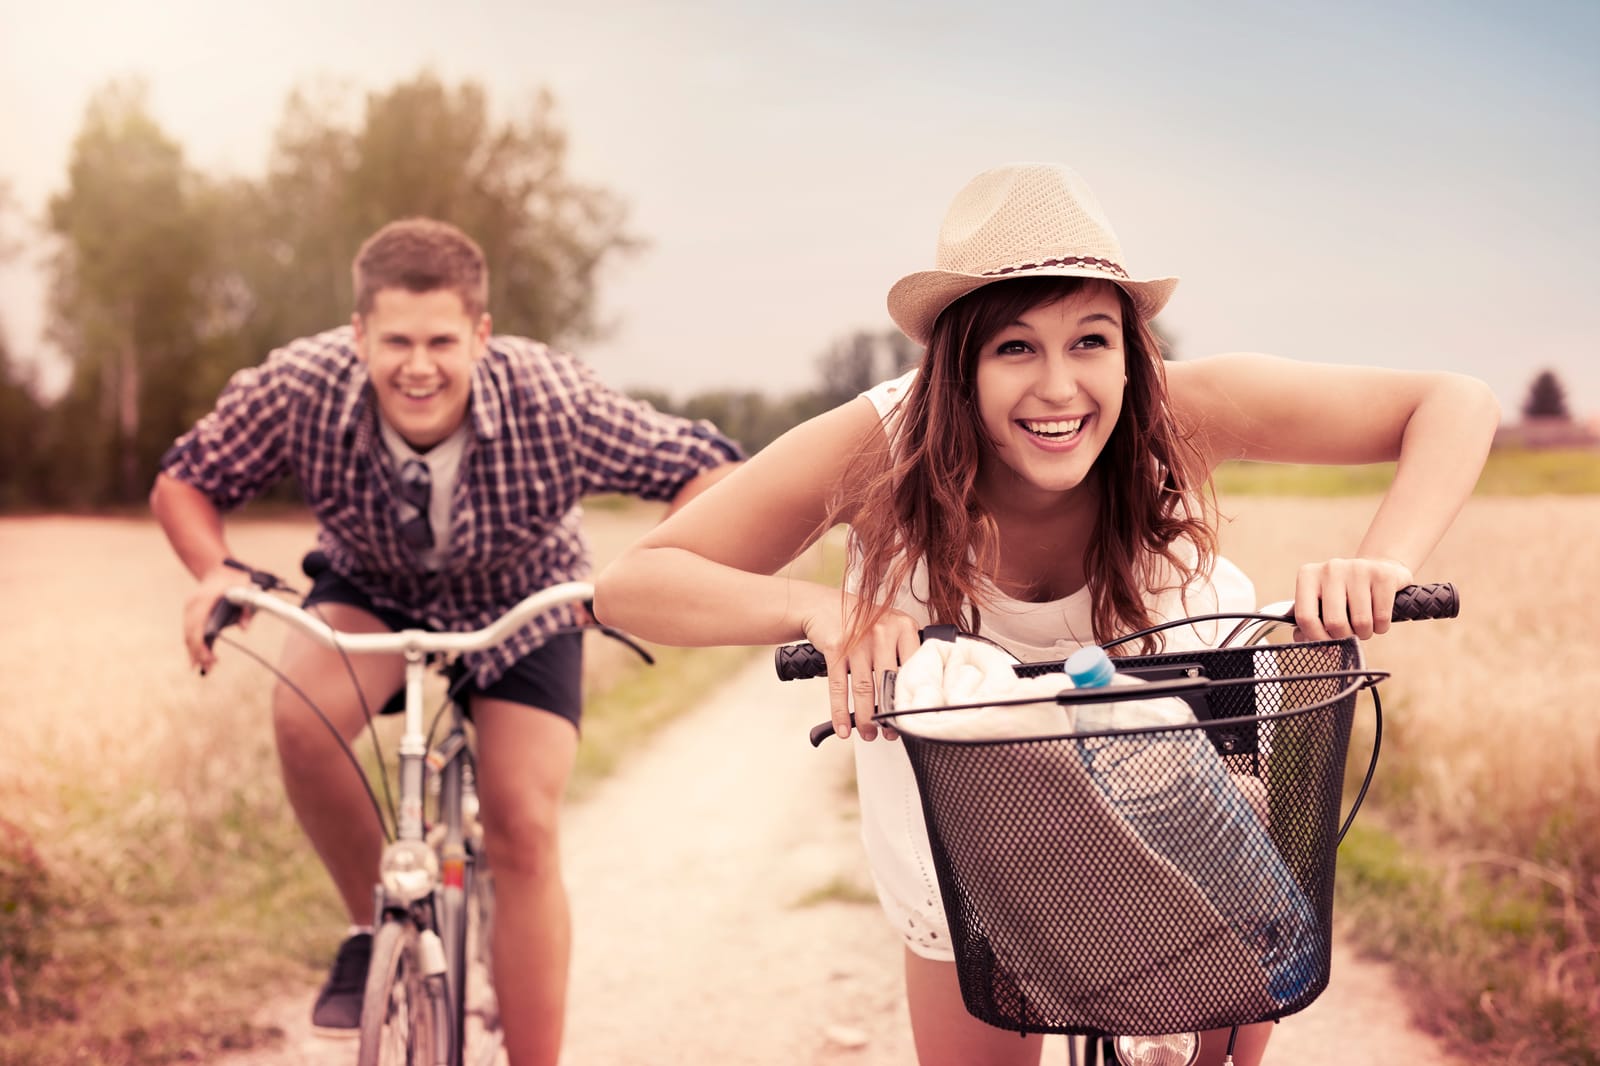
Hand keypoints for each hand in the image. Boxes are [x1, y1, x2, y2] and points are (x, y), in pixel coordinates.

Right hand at [183, 563, 254, 672]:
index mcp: (203, 600)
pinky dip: (193, 644)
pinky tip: (198, 658)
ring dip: (194, 651)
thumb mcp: (248, 588)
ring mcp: (190, 608)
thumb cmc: (237, 578)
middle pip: (189, 634)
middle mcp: (192, 605)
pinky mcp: (191, 612)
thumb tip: (244, 629)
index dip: (200, 646)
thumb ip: (247, 608)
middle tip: (208, 668)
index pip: (197, 628)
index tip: (209, 659)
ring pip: (187, 634)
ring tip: (204, 667)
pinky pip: (190, 631)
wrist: (221, 567)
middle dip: (197, 652)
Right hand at [801, 596, 920, 741]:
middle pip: (889, 682)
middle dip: (889, 714)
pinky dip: (840, 712)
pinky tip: (843, 727)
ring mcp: (858, 640)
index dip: (912, 696)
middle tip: (890, 732)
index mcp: (903, 627)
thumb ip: (904, 650)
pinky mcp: (835, 647)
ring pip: (864, 688)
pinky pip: (838, 686)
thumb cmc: (861, 621)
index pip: (914, 667)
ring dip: (866, 717)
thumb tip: (916, 691)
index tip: (912, 717)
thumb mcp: (890, 626)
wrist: (824, 606)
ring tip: (868, 733)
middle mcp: (882, 632)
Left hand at [1293, 557, 1414, 640]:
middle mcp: (1331, 569)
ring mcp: (1357, 569)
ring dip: (1364, 633)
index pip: (1305, 617)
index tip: (1327, 647)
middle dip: (1345, 638)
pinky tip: (1378, 617)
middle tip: (1350, 633)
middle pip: (1335, 623)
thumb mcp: (1321, 602)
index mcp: (1308, 575)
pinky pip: (1382, 617)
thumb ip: (1308, 622)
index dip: (1317, 639)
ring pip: (1361, 622)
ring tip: (1364, 625)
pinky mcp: (1383, 575)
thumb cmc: (1344, 593)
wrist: (1378, 569)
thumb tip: (1303, 640)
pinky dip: (1381, 626)